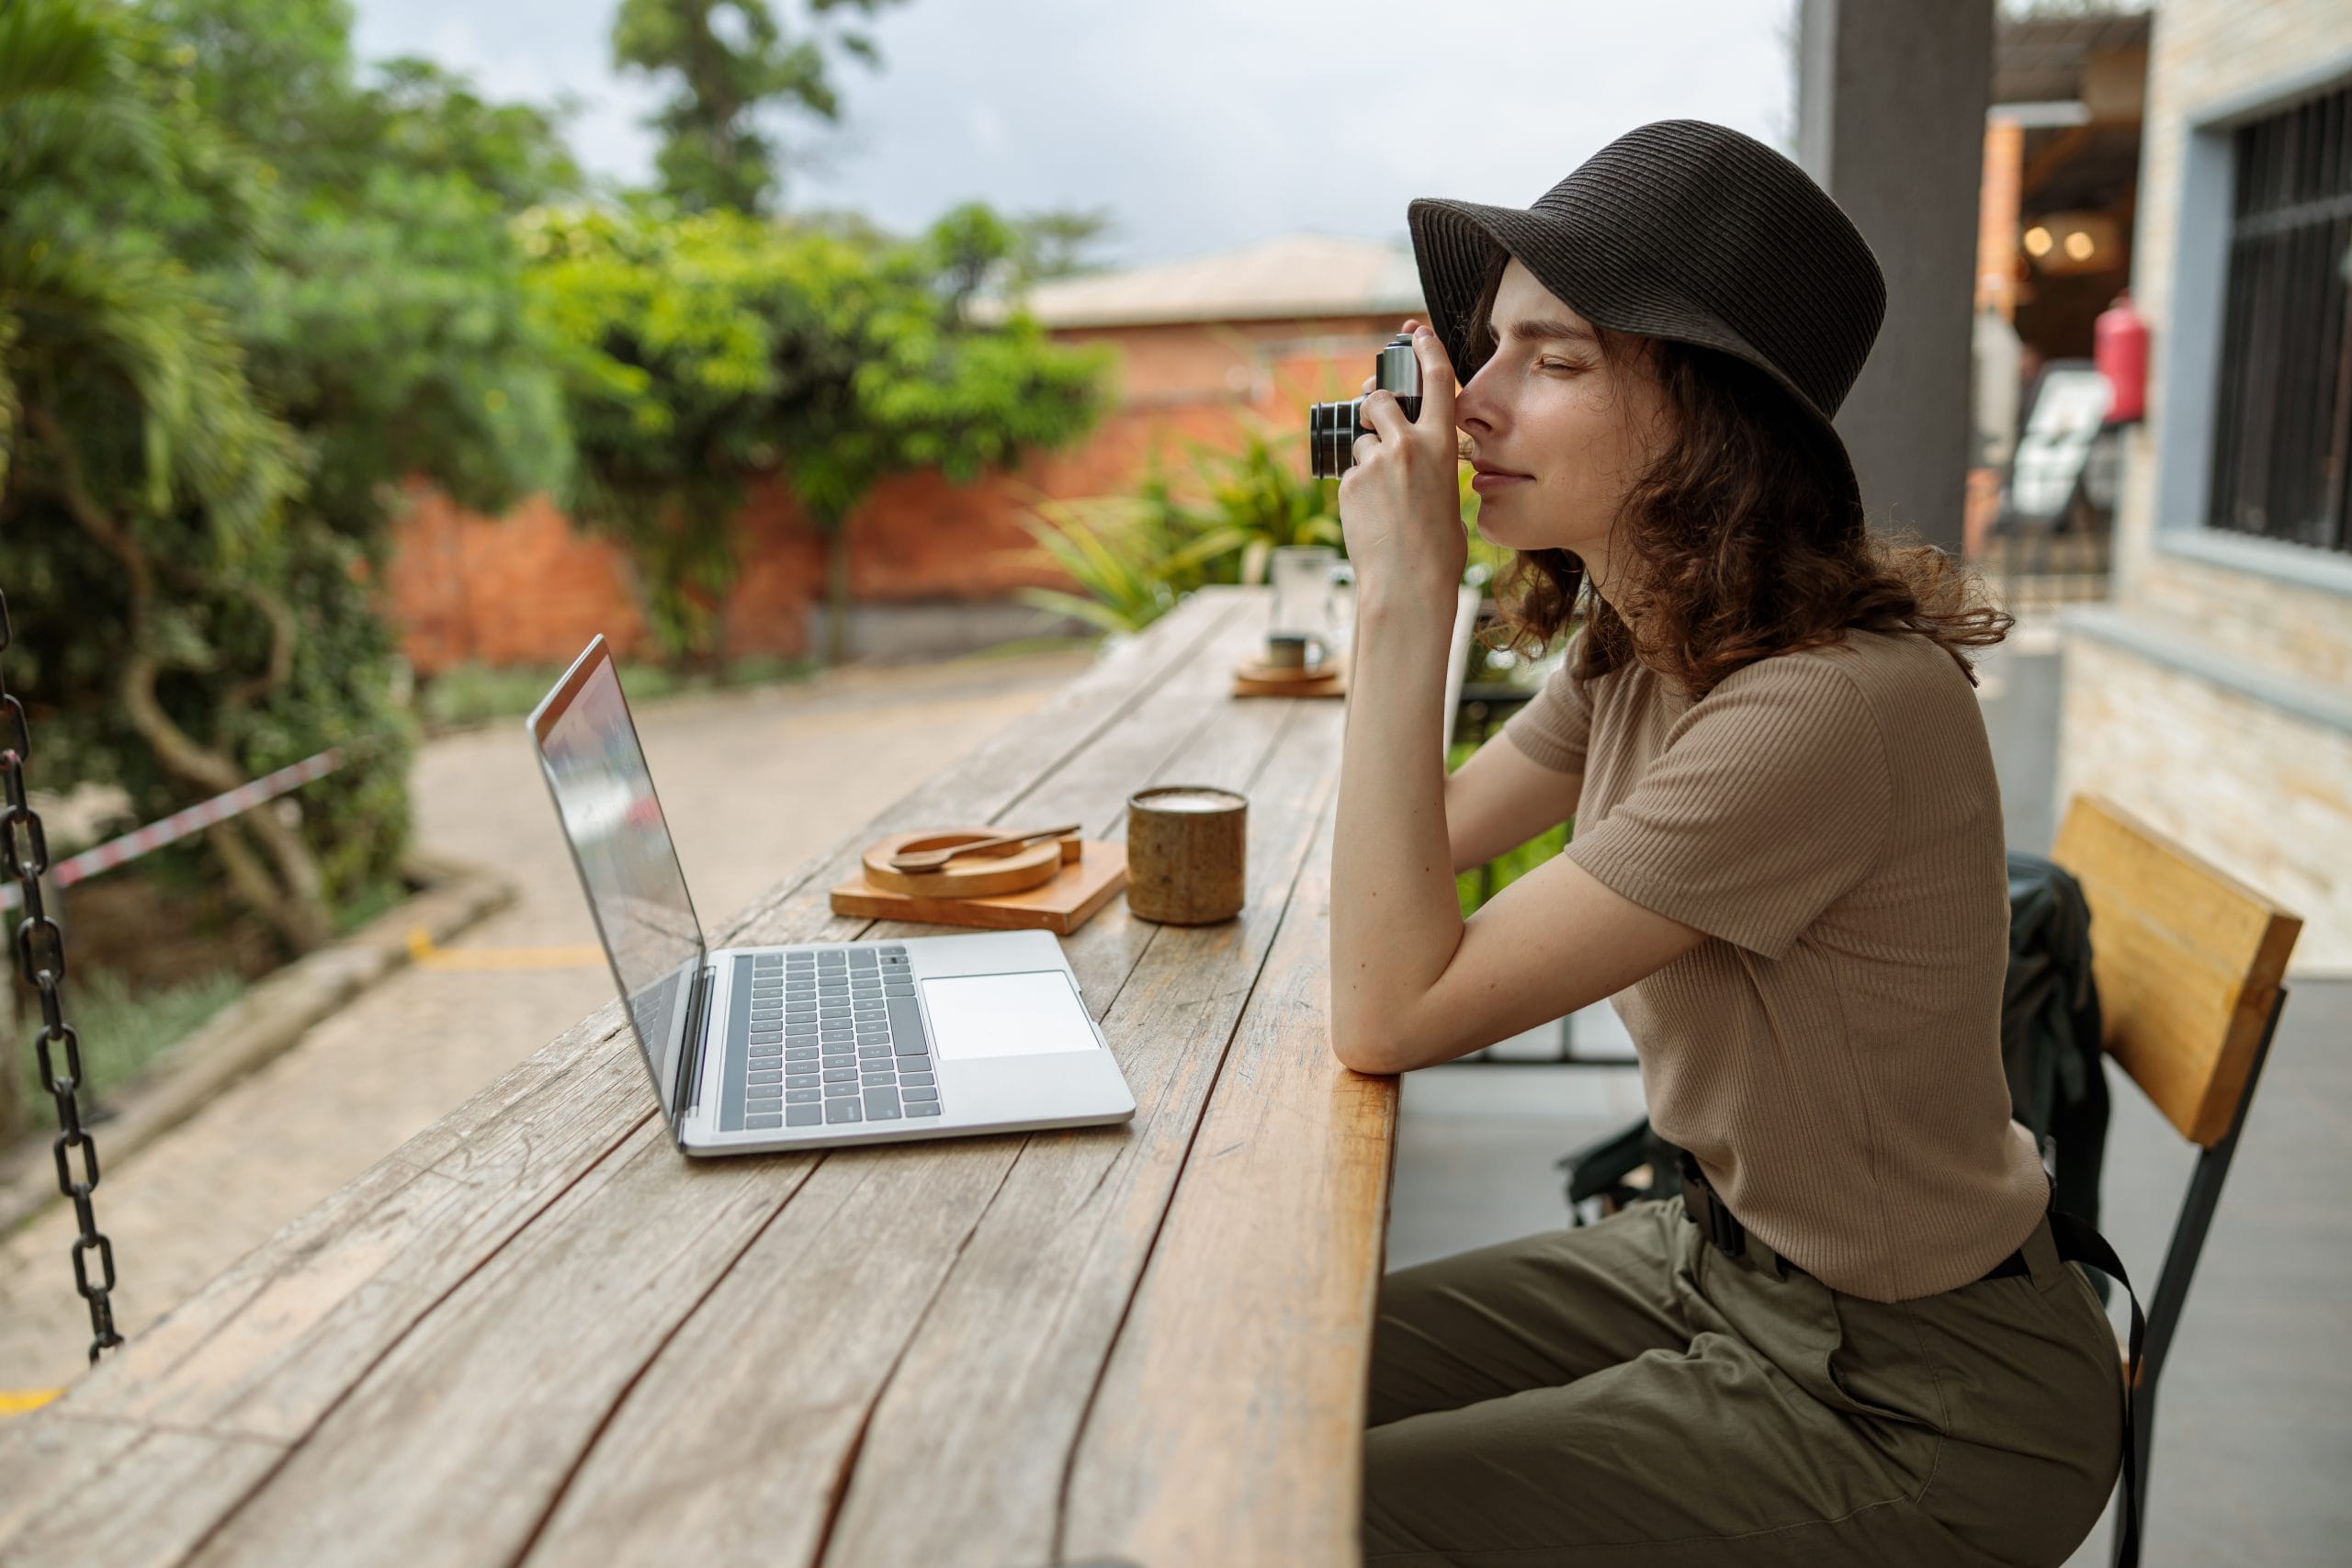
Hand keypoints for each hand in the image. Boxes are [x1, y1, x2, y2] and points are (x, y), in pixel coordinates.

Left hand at [1338, 321, 1463, 620]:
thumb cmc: (1438, 550)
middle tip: (1378, 422)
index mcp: (1441, 446)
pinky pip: (1351, 473)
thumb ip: (1431, 465)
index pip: (1436, 379)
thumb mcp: (1449, 496)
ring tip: (1383, 495)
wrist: (1407, 584)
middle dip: (1375, 406)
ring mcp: (1374, 463)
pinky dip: (1358, 487)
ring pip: (1361, 440)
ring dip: (1367, 456)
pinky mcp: (1349, 483)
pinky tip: (1372, 516)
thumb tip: (1411, 459)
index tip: (1416, 337)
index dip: (1425, 351)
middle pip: (1379, 399)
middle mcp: (1405, 445)